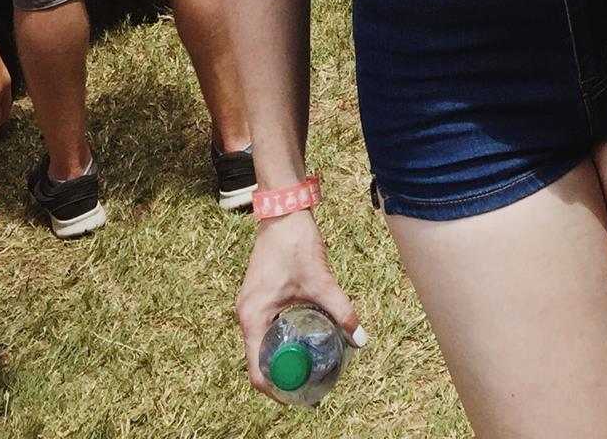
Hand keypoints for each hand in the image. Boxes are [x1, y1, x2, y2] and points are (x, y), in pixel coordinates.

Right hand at [238, 210, 362, 398]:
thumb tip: (359, 339)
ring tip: (308, 368)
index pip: (257, 371)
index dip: (276, 391)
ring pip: (262, 345)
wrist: (283, 211)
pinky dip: (281, 341)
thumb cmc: (295, 243)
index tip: (299, 397)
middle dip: (283, 378)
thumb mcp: (320, 281)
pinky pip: (265, 329)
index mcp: (253, 317)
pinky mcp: (259, 296)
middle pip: (259, 361)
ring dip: (282, 359)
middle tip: (309, 386)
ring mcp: (251, 305)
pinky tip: (303, 341)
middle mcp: (247, 315)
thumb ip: (341, 309)